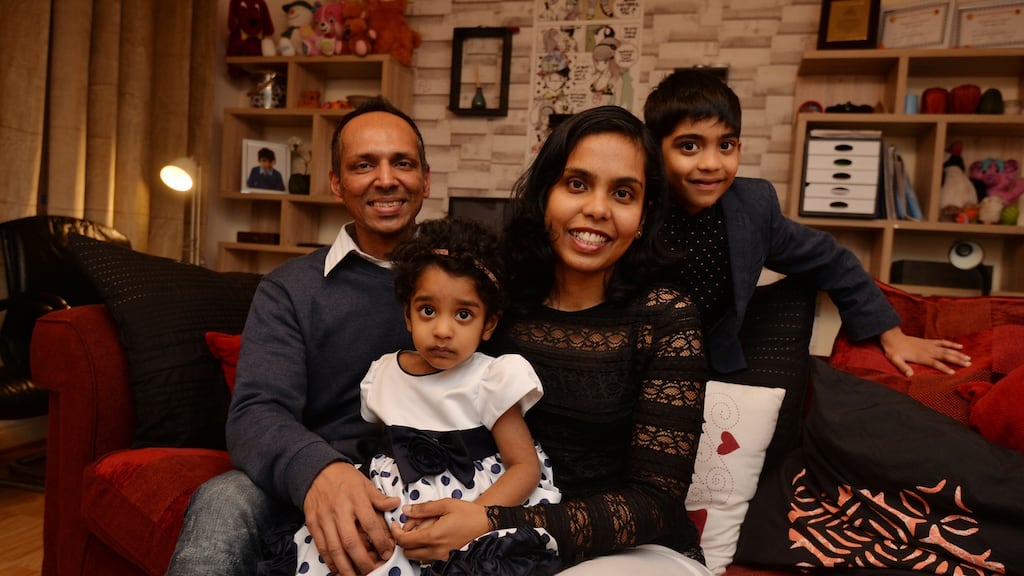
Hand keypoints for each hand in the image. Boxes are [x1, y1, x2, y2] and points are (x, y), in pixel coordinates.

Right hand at [303, 461, 400, 575]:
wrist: (316, 471)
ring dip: (346, 567)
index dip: (380, 541)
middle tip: (372, 571)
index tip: (387, 553)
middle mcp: (339, 510)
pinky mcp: (313, 524)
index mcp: (356, 498)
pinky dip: (330, 561)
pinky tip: (338, 570)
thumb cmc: (344, 478)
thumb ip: (379, 498)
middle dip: (363, 561)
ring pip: (335, 548)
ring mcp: (324, 519)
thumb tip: (395, 504)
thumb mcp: (365, 483)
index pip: (370, 524)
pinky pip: (322, 547)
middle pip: (351, 541)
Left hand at [391, 498, 489, 562]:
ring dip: (414, 545)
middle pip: (407, 551)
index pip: (404, 540)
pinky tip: (431, 536)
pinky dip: (423, 549)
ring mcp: (441, 557)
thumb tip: (406, 510)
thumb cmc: (467, 513)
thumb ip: (423, 508)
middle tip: (412, 525)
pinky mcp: (445, 558)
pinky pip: (427, 558)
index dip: (396, 532)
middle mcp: (435, 550)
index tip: (395, 524)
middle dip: (405, 538)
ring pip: (416, 556)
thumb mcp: (444, 505)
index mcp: (433, 536)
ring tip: (423, 529)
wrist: (485, 523)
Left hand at [878, 326, 971, 376]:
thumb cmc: (893, 350)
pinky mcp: (929, 342)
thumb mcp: (894, 359)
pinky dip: (951, 344)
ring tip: (968, 358)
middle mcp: (928, 350)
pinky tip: (960, 347)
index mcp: (921, 356)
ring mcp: (929, 345)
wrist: (892, 337)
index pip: (935, 363)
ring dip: (958, 353)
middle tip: (968, 364)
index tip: (954, 373)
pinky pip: (943, 342)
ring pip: (946, 350)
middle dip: (957, 360)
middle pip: (945, 356)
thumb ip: (902, 367)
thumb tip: (909, 375)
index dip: (944, 368)